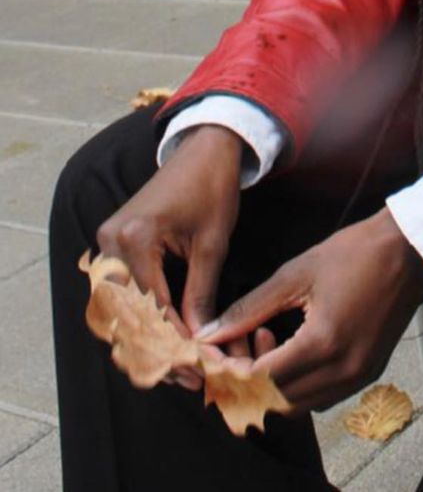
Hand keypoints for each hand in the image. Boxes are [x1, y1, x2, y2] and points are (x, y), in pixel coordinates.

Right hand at [96, 125, 243, 385]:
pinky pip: (123, 292)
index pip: (152, 305)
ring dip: (149, 339)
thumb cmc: (213, 189)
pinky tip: (167, 340)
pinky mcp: (111, 246)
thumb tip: (200, 339)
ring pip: (122, 309)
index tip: (200, 366)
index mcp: (135, 238)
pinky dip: (143, 318)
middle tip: (190, 376)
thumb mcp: (212, 244)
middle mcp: (111, 243)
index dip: (175, 340)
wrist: (203, 150)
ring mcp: (106, 244)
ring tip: (181, 367)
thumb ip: (201, 292)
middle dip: (160, 348)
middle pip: (129, 313)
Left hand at [196, 208, 422, 412]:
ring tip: (264, 340)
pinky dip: (297, 383)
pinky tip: (291, 347)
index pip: (260, 380)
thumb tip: (210, 334)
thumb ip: (249, 309)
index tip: (214, 351)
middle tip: (235, 347)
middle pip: (276, 402)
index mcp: (323, 343)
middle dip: (247, 381)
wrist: (408, 249)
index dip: (229, 370)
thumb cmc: (355, 252)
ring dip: (271, 385)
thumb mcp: (296, 273)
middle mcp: (342, 370)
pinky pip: (321, 396)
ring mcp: (359, 376)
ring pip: (298, 405)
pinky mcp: (368, 373)